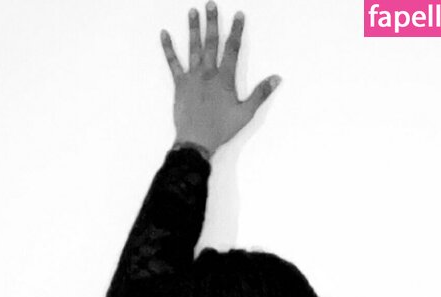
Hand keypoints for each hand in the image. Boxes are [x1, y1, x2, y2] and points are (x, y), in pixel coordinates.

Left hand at [160, 3, 281, 156]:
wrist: (196, 140)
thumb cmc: (221, 129)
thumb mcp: (245, 113)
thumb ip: (260, 94)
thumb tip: (276, 79)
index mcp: (224, 79)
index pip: (232, 49)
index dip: (236, 31)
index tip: (239, 15)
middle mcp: (208, 73)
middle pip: (211, 42)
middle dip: (212, 22)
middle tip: (210, 4)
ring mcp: (192, 77)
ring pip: (193, 47)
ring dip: (193, 28)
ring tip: (192, 11)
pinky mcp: (179, 84)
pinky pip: (172, 63)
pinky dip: (168, 48)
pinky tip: (164, 34)